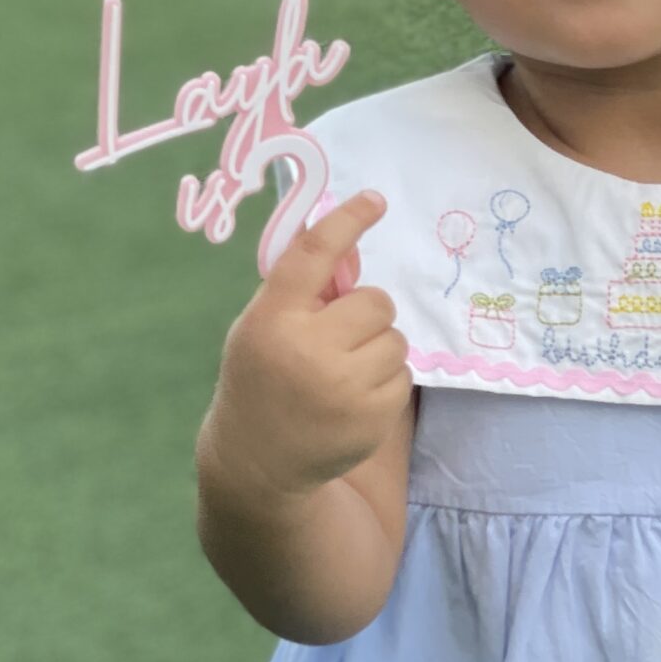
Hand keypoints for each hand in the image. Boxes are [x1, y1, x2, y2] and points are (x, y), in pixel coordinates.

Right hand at [201, 188, 411, 499]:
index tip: (375, 201)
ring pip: (395, 340)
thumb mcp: (263, 328)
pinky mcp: (371, 417)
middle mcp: (307, 348)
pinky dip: (384, 383)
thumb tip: (353, 251)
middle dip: (366, 315)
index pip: (313, 254)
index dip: (346, 221)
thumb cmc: (262, 379)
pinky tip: (351, 401)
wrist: (258, 461)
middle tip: (340, 338)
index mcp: (273, 317)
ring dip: (377, 350)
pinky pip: (402, 376)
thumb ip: (302, 292)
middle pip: (376, 301)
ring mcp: (342, 386)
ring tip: (342, 374)